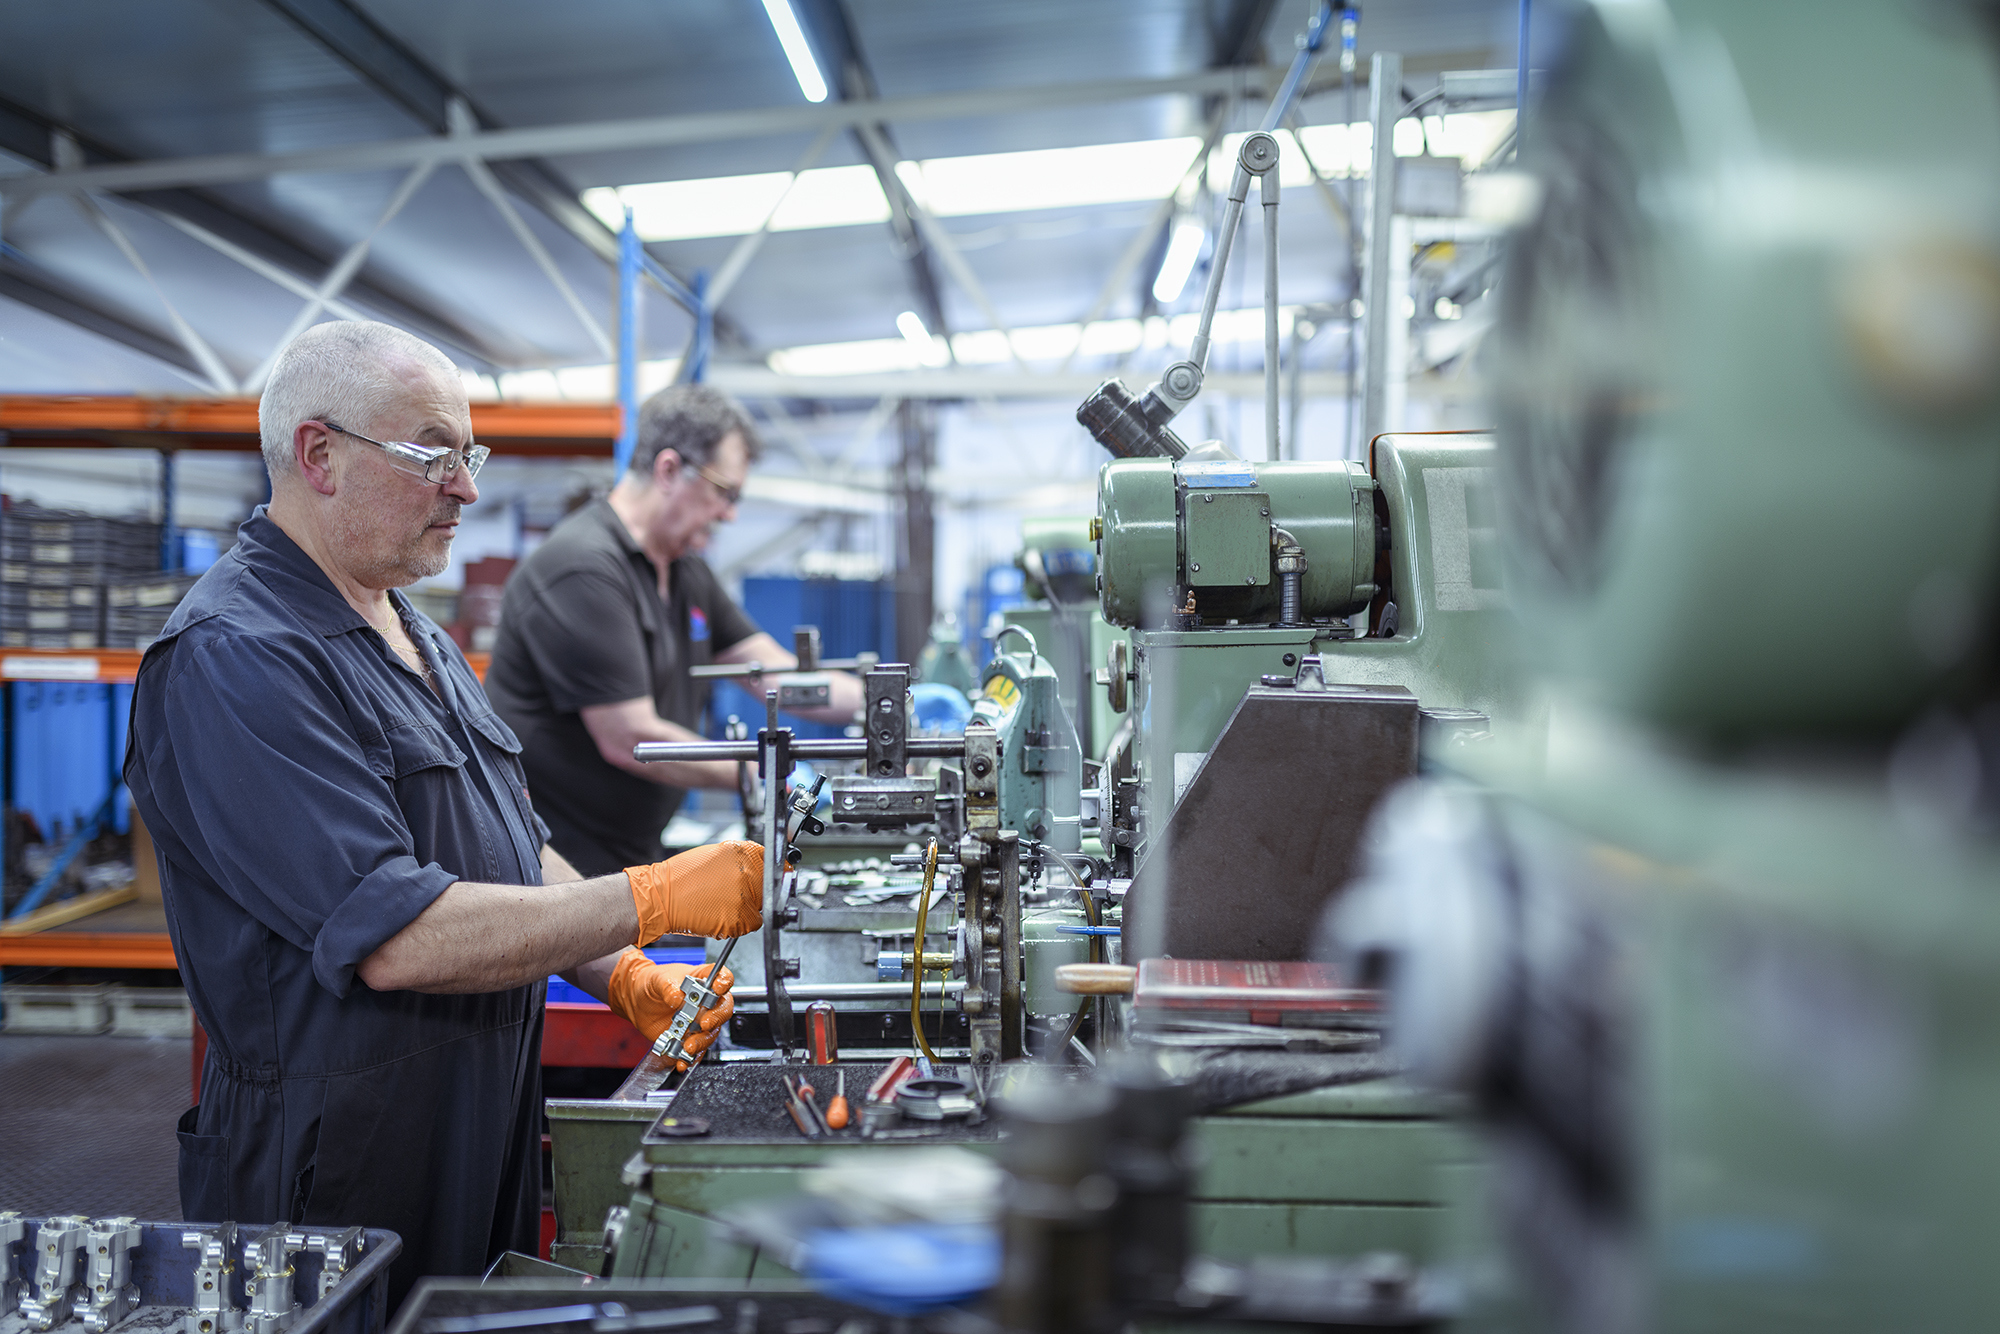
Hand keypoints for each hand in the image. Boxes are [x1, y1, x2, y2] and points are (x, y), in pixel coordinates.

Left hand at [605, 949, 734, 1066]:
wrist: (638, 1001)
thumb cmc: (653, 984)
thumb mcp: (658, 980)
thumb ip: (668, 987)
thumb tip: (678, 997)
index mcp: (702, 980)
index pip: (723, 978)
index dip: (724, 982)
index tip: (718, 989)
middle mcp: (706, 1001)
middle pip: (723, 1009)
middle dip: (716, 1018)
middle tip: (704, 1023)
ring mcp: (699, 1021)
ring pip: (711, 1033)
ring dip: (702, 1041)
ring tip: (688, 1046)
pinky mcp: (689, 1038)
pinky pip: (695, 1051)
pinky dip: (690, 1058)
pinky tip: (682, 1060)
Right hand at [626, 840, 763, 945]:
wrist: (660, 897)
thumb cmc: (680, 878)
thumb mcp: (714, 855)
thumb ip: (739, 860)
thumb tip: (758, 866)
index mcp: (741, 852)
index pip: (771, 862)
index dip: (768, 873)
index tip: (767, 879)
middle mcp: (746, 873)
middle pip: (768, 887)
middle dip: (756, 893)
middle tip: (733, 896)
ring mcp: (744, 897)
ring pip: (759, 908)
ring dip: (746, 910)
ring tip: (721, 905)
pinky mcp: (738, 919)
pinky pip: (750, 924)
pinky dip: (738, 925)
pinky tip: (719, 916)